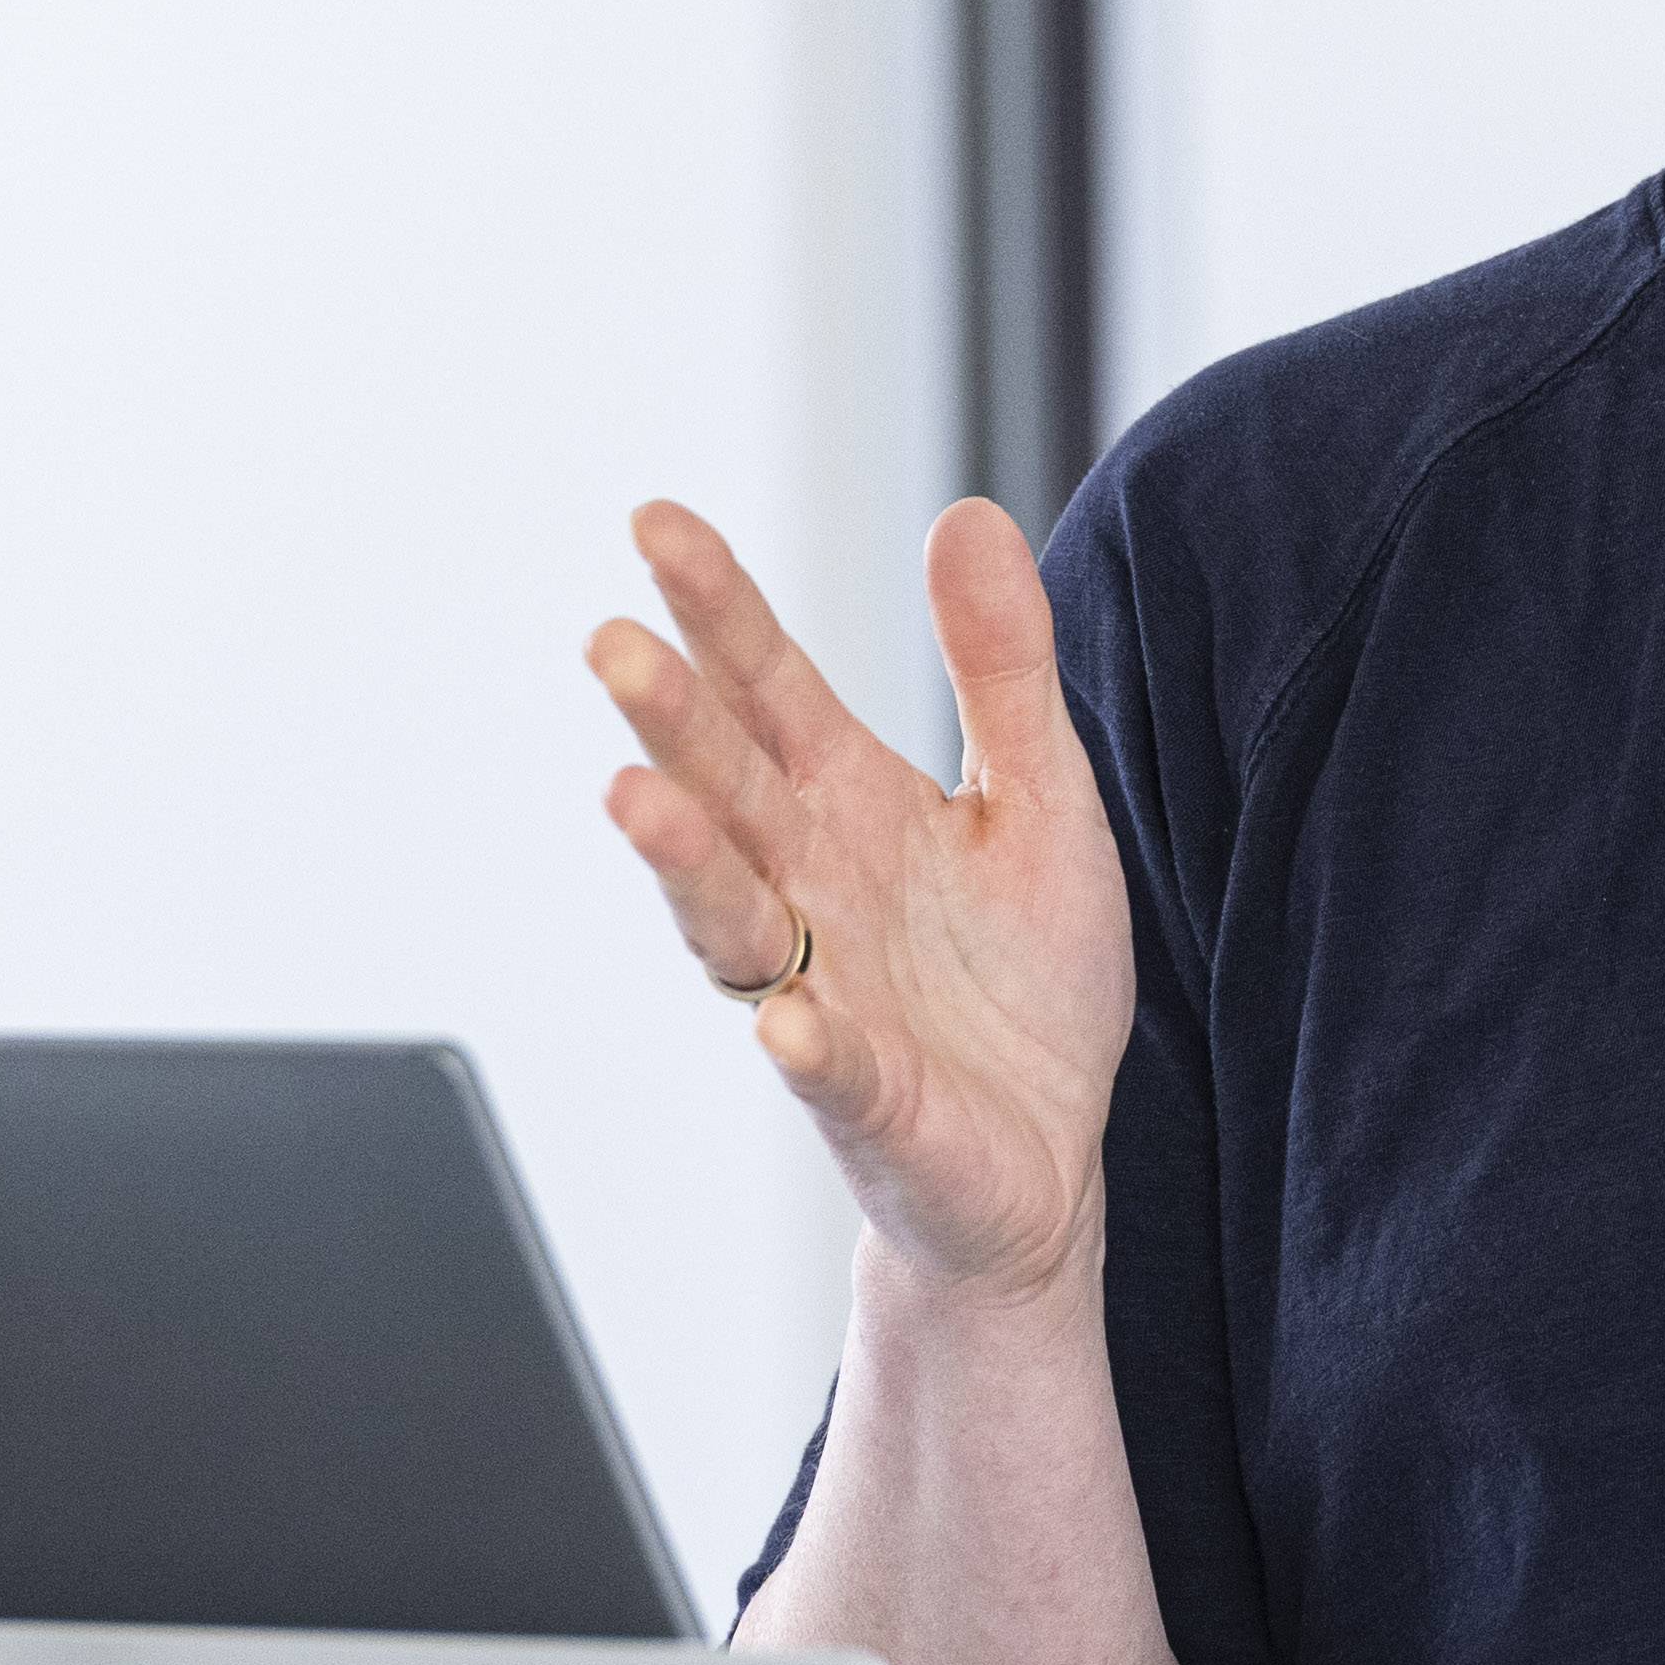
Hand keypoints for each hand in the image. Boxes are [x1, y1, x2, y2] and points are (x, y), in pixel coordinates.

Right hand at [591, 498, 1136, 1308]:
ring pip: (733, 920)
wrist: (1052, 1150)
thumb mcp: (1040, 795)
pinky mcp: (870, 1100)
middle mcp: (810, 888)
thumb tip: (966, 514)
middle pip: (726, 790)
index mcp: (849, 803)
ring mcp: (826, 992)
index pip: (767, 688)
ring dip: (684, 862)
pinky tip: (788, 1019)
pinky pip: (830, 1070)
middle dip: (670, 720)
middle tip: (612, 644)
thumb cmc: (1023, 975)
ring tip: (638, 797)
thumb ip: (1000, 667)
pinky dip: (808, 1044)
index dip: (716, 610)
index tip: (655, 522)